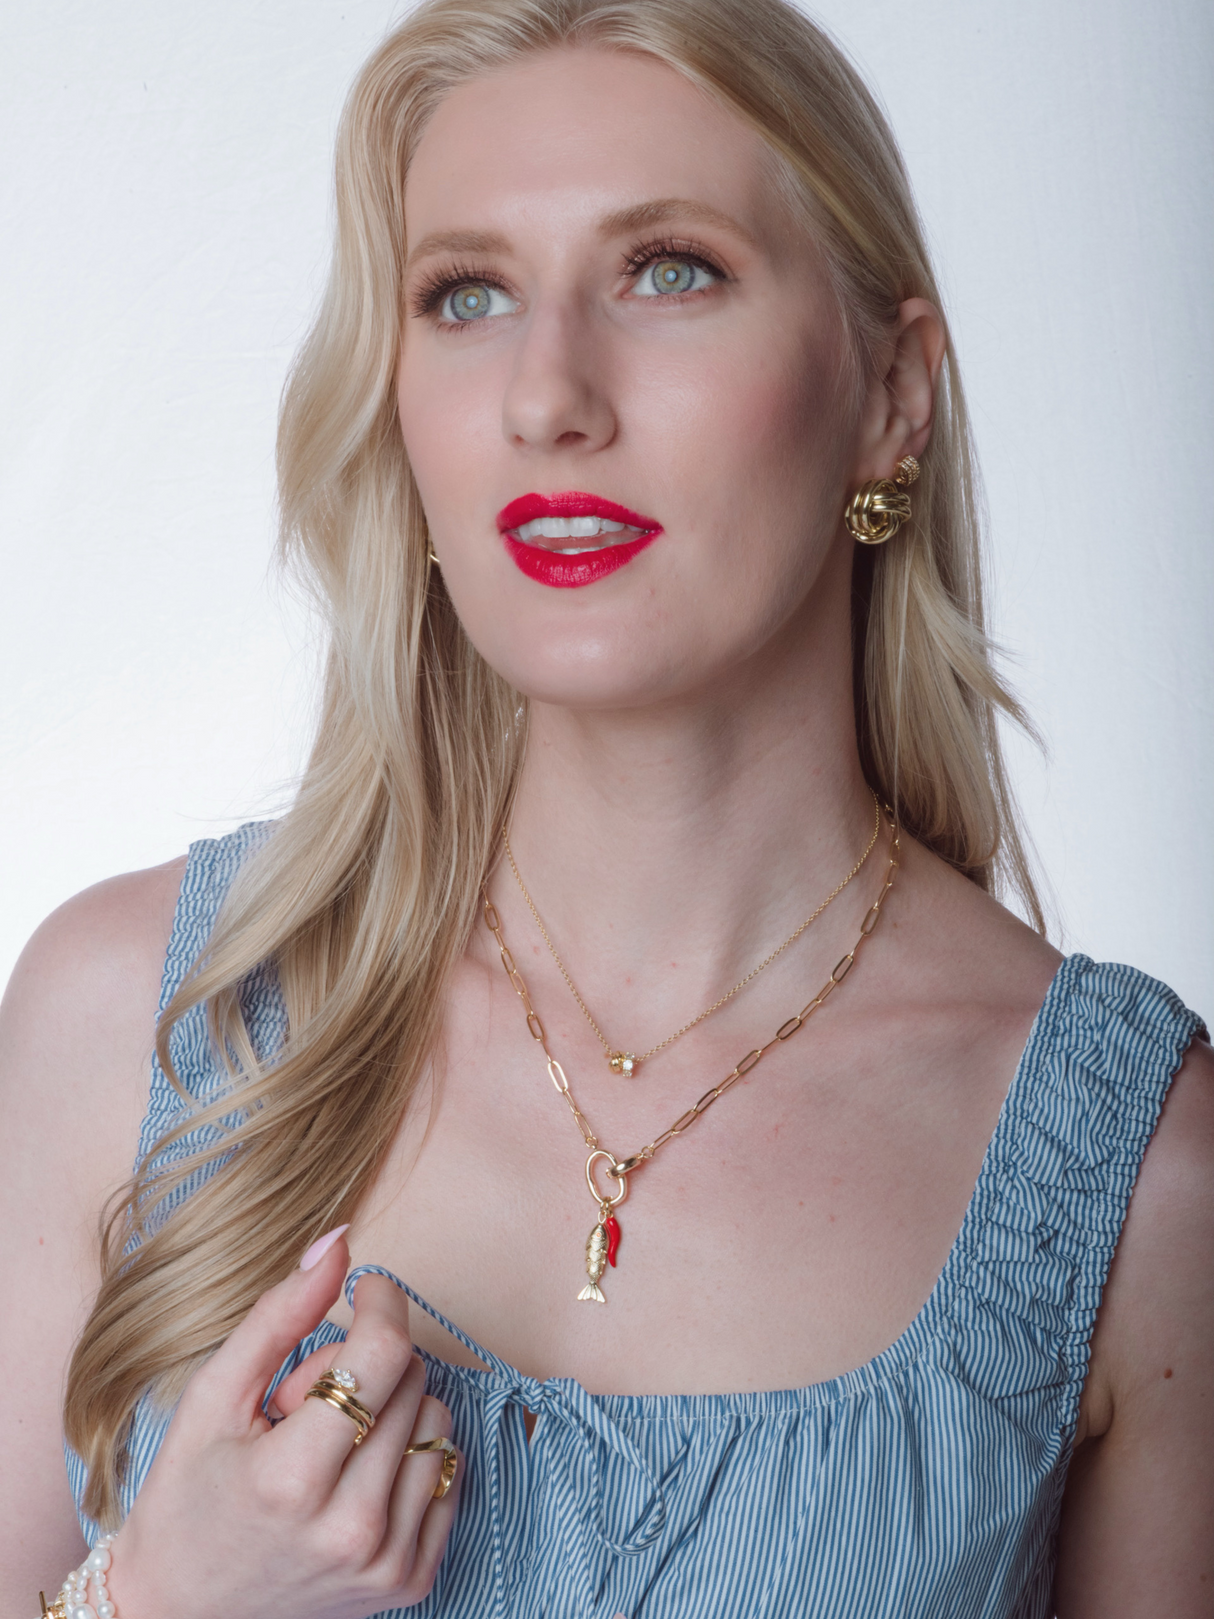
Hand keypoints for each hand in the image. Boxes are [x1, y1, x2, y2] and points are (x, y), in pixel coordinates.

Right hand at [105, 1232, 460, 1618]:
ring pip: (436, 1419)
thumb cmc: (189, 1494)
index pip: (382, 1354)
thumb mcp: (213, 1396)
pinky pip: (448, 1470)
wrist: (182, 1611)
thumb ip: (279, 1314)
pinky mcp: (411, 1581)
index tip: (364, 1287)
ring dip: (391, 1408)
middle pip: (410, 1381)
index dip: (381, 1302)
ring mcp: (386, 1561)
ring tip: (328, 1444)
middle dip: (365, 1365)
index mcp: (292, 1478)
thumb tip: (339, 1243)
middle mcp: (350, 1527)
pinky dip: (411, 1453)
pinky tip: (358, 1471)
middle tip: (306, 1399)